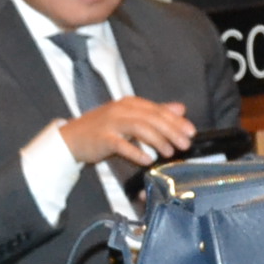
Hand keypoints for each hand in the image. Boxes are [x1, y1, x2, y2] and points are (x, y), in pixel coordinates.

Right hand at [60, 98, 195, 165]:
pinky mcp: (102, 138)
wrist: (72, 138)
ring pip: (139, 128)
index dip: (176, 120)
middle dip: (171, 131)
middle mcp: (121, 109)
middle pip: (151, 118)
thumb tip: (181, 109)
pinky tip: (148, 160)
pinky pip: (122, 144)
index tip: (191, 132)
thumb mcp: (130, 118)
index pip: (158, 110)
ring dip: (157, 140)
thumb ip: (155, 113)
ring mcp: (111, 123)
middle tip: (185, 144)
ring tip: (170, 152)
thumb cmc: (104, 129)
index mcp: (130, 103)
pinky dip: (136, 152)